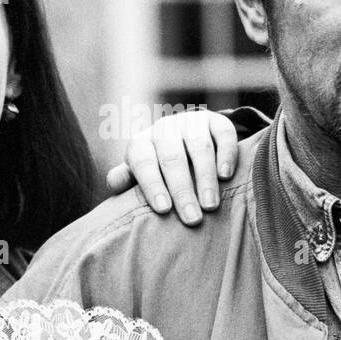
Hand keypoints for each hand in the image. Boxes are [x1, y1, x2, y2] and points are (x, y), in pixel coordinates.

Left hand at [106, 108, 238, 225]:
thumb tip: (115, 183)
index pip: (143, 161)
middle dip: (182, 190)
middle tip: (192, 218)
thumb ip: (127, 179)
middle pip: (172, 157)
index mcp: (141, 143)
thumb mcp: (140, 174)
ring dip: (205, 177)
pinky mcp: (216, 121)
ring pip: (198, 146)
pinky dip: (226, 154)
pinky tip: (226, 175)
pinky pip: (223, 134)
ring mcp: (191, 122)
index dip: (152, 185)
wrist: (185, 140)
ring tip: (210, 205)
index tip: (164, 209)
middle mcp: (164, 129)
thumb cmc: (158, 169)